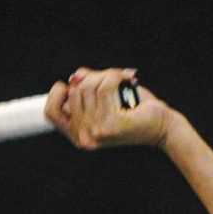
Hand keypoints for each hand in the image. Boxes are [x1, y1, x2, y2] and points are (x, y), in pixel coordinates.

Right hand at [46, 65, 174, 150]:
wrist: (161, 126)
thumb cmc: (134, 111)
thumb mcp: (105, 97)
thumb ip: (87, 85)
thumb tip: (75, 76)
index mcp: (78, 136)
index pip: (51, 112)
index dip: (56, 93)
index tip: (72, 83)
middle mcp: (84, 138)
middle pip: (74, 91)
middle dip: (93, 77)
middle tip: (112, 78)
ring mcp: (97, 133)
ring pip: (90, 85)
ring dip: (107, 75)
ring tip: (121, 79)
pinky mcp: (111, 125)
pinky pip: (106, 86)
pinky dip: (117, 76)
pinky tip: (128, 79)